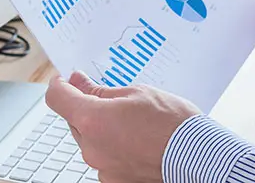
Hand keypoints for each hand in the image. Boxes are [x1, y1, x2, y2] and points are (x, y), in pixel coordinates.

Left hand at [45, 71, 198, 182]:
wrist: (196, 157)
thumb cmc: (171, 123)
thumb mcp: (136, 93)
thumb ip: (100, 90)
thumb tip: (79, 82)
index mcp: (92, 119)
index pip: (57, 98)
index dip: (60, 85)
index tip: (67, 81)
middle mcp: (90, 147)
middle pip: (75, 121)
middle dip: (88, 108)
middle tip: (115, 100)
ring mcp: (101, 167)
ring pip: (92, 140)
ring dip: (103, 129)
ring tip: (136, 124)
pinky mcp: (114, 181)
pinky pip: (105, 158)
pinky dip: (115, 148)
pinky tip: (138, 141)